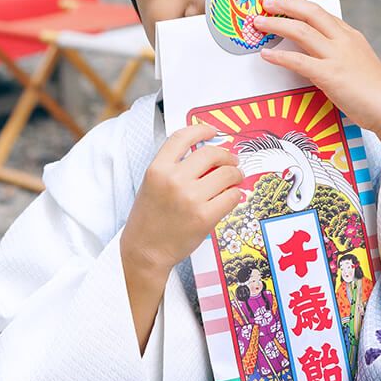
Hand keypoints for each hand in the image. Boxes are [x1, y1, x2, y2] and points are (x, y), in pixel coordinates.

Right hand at [122, 124, 243, 275]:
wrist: (145, 251)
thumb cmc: (150, 218)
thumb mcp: (152, 183)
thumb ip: (174, 166)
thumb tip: (208, 153)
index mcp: (157, 169)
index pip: (182, 137)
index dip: (201, 129)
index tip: (213, 131)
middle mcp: (173, 180)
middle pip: (211, 153)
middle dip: (227, 156)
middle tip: (232, 161)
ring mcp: (190, 198)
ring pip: (226, 174)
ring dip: (235, 174)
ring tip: (235, 179)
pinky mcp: (204, 217)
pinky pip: (232, 196)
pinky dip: (235, 195)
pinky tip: (231, 197)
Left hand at [254, 0, 380, 136]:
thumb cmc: (375, 92)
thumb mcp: (358, 63)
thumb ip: (339, 55)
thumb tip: (315, 56)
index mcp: (351, 36)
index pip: (322, 13)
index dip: (300, 6)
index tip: (283, 3)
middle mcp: (343, 40)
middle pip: (310, 13)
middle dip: (285, 4)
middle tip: (266, 3)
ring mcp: (337, 56)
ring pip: (301, 31)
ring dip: (276, 24)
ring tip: (259, 23)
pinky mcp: (330, 75)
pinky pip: (298, 61)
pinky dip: (279, 56)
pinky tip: (266, 55)